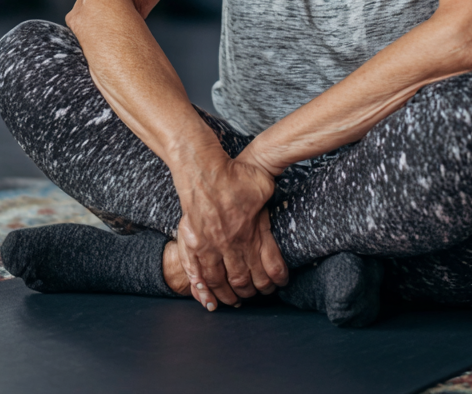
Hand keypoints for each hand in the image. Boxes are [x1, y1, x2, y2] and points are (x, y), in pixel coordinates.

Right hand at [172, 153, 287, 310]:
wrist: (203, 170)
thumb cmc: (234, 174)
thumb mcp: (263, 186)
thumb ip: (270, 205)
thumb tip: (278, 212)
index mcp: (252, 234)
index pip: (270, 267)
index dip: (276, 279)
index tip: (278, 284)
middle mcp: (232, 245)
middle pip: (245, 280)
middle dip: (252, 292)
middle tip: (255, 295)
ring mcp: (210, 247)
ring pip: (220, 281)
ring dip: (228, 295)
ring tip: (234, 302)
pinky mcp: (193, 243)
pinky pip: (197, 273)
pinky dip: (202, 289)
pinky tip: (207, 300)